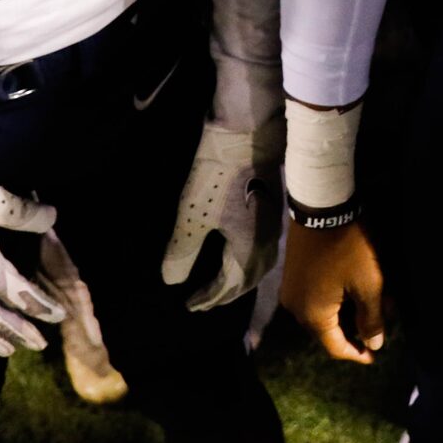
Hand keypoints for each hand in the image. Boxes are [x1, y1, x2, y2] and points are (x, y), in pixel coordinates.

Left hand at [161, 119, 278, 310]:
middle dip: (226, 294)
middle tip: (206, 301)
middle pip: (248, 280)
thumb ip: (182, 253)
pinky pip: (263, 250)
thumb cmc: (217, 178)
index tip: (190, 305)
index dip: (208, 298)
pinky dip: (249, 262)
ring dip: (240, 280)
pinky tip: (239, 252)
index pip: (228, 286)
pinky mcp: (271, 211)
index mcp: (247, 251)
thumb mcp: (192, 217)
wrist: (247, 137)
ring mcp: (272, 227)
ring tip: (224, 283)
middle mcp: (265, 245)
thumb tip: (171, 282)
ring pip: (259, 265)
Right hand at [284, 217, 384, 363]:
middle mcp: (296, 308)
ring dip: (345, 313)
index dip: (357, 354)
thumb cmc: (349, 248)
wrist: (323, 205)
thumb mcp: (369, 284)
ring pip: (321, 314)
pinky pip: (314, 298)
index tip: (375, 355)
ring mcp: (291, 289)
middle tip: (378, 325)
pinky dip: (334, 300)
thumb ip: (371, 319)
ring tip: (370, 306)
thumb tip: (373, 344)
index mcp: (312, 316)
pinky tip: (351, 291)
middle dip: (354, 331)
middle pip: (326, 332)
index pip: (335, 347)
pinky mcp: (293, 273)